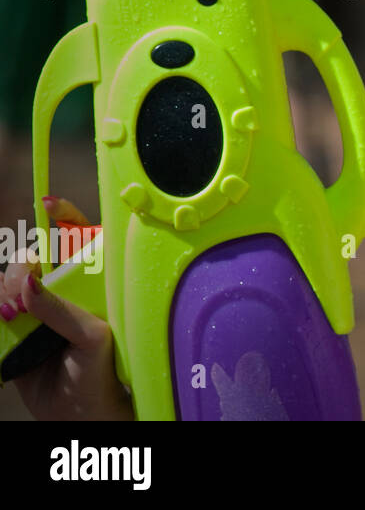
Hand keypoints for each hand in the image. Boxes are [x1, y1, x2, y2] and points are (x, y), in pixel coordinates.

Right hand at [0, 197, 132, 419]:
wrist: (80, 414)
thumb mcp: (91, 337)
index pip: (78, 238)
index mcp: (92, 284)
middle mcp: (62, 291)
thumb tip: (28, 285)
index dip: (63, 216)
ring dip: (6, 290)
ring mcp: (36, 309)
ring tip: (12, 314)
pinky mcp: (13, 331)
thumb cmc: (103, 370)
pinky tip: (2, 317)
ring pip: (9, 282)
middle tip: (25, 286)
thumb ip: (60, 311)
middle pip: (32, 257)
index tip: (49, 203)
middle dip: (24, 264)